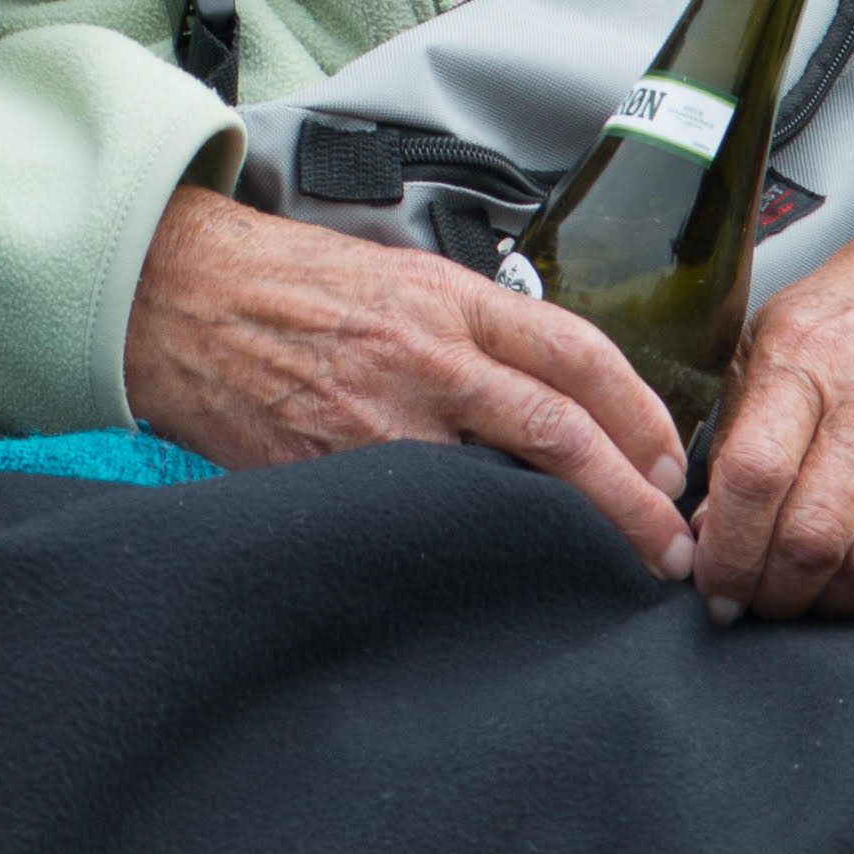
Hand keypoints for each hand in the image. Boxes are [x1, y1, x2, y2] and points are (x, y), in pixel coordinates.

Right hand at [121, 180, 696, 577]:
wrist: (183, 297)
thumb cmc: (292, 287)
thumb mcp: (401, 278)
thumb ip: (478, 332)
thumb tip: (561, 400)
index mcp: (450, 301)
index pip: (577, 354)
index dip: (642, 416)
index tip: (670, 465)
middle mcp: (424, 357)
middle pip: (560, 431)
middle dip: (629, 500)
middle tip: (668, 548)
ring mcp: (376, 421)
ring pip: (499, 487)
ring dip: (560, 535)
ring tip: (600, 572)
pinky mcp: (330, 473)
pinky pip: (422, 519)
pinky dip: (472, 550)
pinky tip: (500, 575)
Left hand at [686, 177, 853, 625]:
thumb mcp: (778, 332)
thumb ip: (737, 426)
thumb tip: (706, 528)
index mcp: (809, 354)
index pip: (755, 475)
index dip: (723, 549)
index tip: (708, 580)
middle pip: (811, 537)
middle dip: (766, 592)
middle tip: (747, 601)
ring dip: (823, 605)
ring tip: (800, 595)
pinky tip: (852, 585)